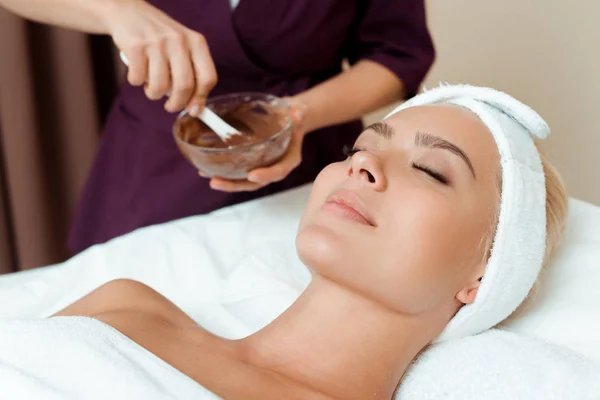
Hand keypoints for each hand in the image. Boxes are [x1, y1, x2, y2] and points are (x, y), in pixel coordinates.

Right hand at [105, 0, 216, 114]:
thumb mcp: (183, 49)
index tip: (193, 109)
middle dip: (176, 104)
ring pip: (159, 87)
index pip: (208, 78)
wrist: (129, 12)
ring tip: (151, 84)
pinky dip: (136, 81)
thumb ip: (192, 76)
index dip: (201, 98)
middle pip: (184, 86)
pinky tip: (137, 69)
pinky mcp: (135, 45)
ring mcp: (156, 42)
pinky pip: (138, 79)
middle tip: (170, 106)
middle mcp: (179, 40)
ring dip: (153, 93)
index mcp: (196, 42)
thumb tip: (195, 110)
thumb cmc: (160, 39)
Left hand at [205, 99, 307, 191]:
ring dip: (226, 182)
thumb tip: (297, 112)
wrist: (288, 119)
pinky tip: (205, 171)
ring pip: (244, 181)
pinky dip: (222, 173)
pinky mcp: (250, 165)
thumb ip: (298, 114)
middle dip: (236, 185)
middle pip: (256, 183)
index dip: (266, 175)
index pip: (278, 171)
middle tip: (216, 182)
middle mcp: (274, 167)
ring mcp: (261, 168)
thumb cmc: (292, 117)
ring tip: (209, 178)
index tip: (252, 176)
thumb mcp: (297, 113)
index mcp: (289, 159)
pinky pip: (237, 173)